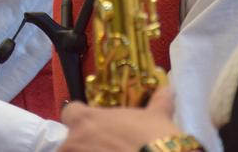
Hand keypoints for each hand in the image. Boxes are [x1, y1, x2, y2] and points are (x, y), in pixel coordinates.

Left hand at [58, 86, 187, 151]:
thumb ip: (158, 101)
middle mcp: (74, 142)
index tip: (94, 124)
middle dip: (86, 145)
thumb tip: (167, 90)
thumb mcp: (158, 117)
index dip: (81, 118)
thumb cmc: (153, 138)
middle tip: (108, 147)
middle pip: (72, 142)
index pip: (70, 113)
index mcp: (86, 120)